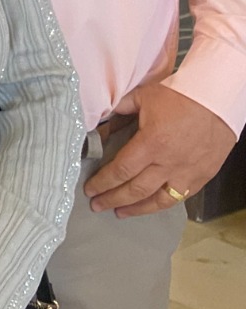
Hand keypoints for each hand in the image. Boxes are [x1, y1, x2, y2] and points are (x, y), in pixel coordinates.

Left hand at [86, 83, 237, 216]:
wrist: (218, 100)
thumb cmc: (180, 95)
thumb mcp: (142, 97)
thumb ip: (117, 112)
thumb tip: (97, 125)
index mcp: (151, 143)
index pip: (121, 170)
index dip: (103, 182)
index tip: (90, 189)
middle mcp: (169, 163)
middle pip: (136, 190)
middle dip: (113, 199)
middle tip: (97, 204)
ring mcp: (188, 172)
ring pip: (159, 200)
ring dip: (137, 209)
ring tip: (120, 213)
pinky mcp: (202, 176)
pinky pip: (180, 197)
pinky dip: (162, 204)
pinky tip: (150, 205)